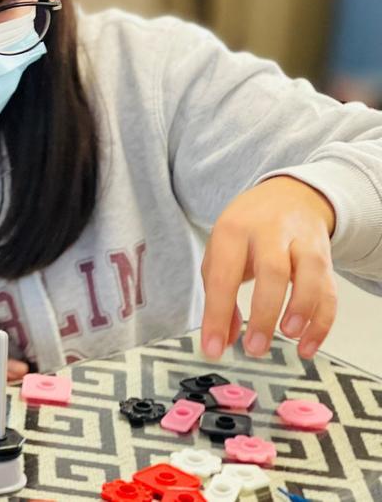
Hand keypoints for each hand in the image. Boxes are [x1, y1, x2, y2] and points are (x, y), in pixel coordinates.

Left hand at [201, 176, 336, 359]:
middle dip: (264, 313)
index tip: (213, 348)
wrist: (288, 196)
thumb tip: (221, 338)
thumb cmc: (246, 230)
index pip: (222, 276)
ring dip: (301, 309)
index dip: (216, 316)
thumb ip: (218, 296)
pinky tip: (308, 344)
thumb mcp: (220, 252)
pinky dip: (321, 321)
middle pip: (272, 271)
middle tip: (255, 347)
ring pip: (310, 274)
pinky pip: (329, 290)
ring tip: (288, 336)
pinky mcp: (325, 255)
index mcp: (233, 231)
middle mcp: (270, 233)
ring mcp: (302, 242)